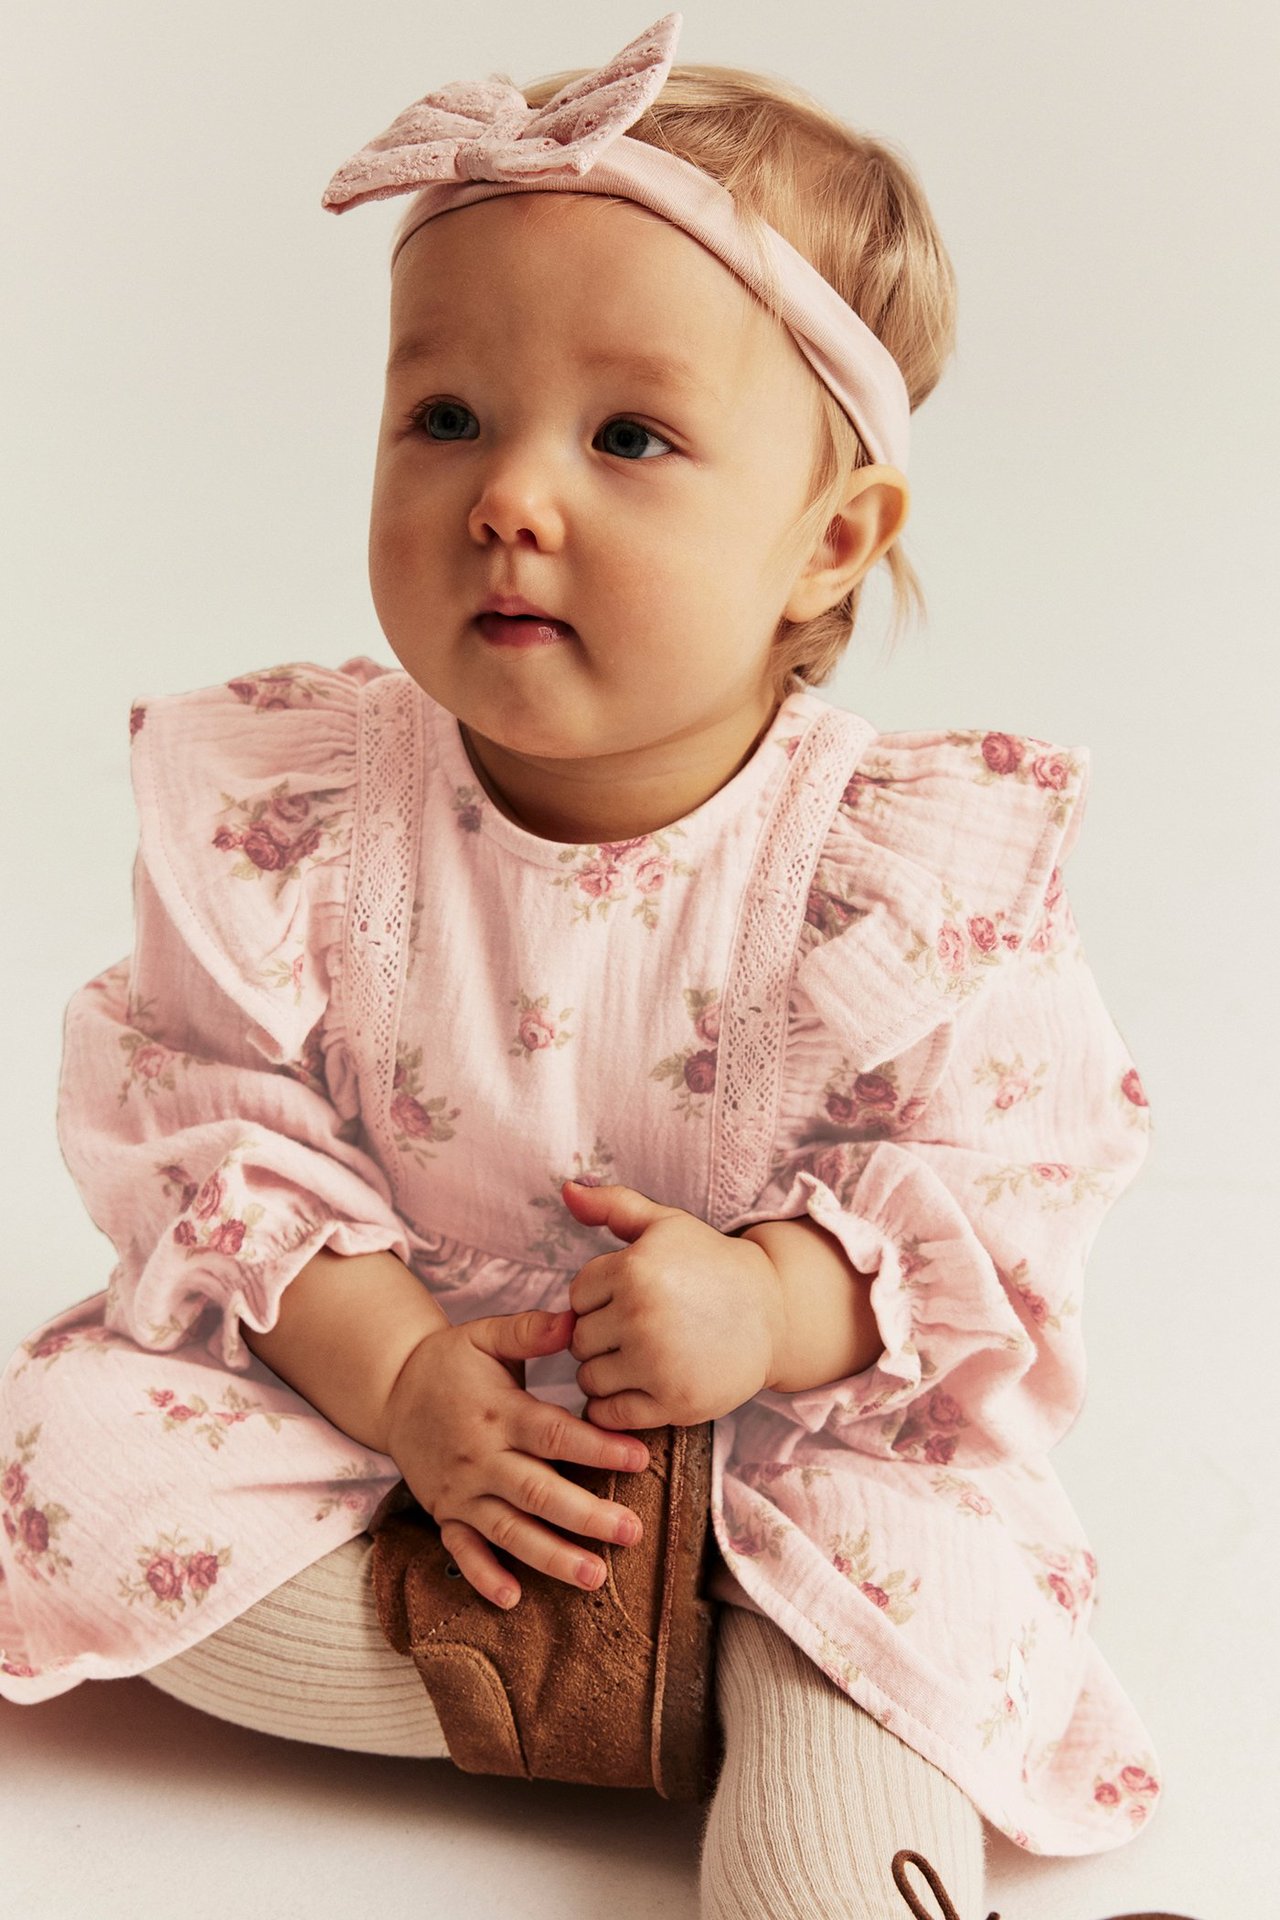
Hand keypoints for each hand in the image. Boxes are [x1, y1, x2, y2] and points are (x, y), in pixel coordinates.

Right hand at [382, 1308, 650, 1610]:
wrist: (391, 1391)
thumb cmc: (451, 1362)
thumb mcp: (486, 1336)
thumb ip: (530, 1330)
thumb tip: (575, 1320)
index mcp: (499, 1413)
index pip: (554, 1435)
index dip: (598, 1447)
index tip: (640, 1457)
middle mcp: (480, 1458)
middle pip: (539, 1492)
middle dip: (587, 1515)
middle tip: (632, 1531)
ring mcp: (461, 1491)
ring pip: (509, 1530)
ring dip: (551, 1557)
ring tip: (595, 1576)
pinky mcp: (445, 1513)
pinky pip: (463, 1550)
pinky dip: (483, 1576)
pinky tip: (512, 1598)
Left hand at [560, 1180, 784, 1429]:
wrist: (775, 1312)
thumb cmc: (711, 1264)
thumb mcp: (666, 1223)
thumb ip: (613, 1206)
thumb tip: (566, 1190)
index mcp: (634, 1269)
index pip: (577, 1296)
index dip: (599, 1298)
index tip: (629, 1299)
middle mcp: (641, 1315)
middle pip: (579, 1340)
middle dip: (600, 1337)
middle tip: (636, 1331)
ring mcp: (657, 1362)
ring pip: (589, 1378)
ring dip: (604, 1374)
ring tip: (638, 1359)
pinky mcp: (674, 1401)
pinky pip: (611, 1414)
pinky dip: (612, 1409)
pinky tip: (635, 1390)